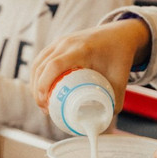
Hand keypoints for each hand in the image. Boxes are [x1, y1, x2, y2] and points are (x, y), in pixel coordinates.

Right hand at [30, 18, 150, 111]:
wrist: (121, 34)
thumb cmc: (120, 56)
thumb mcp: (121, 79)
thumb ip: (115, 102)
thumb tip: (103, 123)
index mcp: (81, 49)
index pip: (54, 65)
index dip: (44, 85)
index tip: (45, 103)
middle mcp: (67, 43)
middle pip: (42, 66)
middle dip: (37, 89)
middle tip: (45, 109)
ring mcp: (61, 41)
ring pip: (38, 62)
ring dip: (35, 82)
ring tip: (42, 102)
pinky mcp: (59, 42)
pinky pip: (41, 58)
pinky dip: (37, 74)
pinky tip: (39, 87)